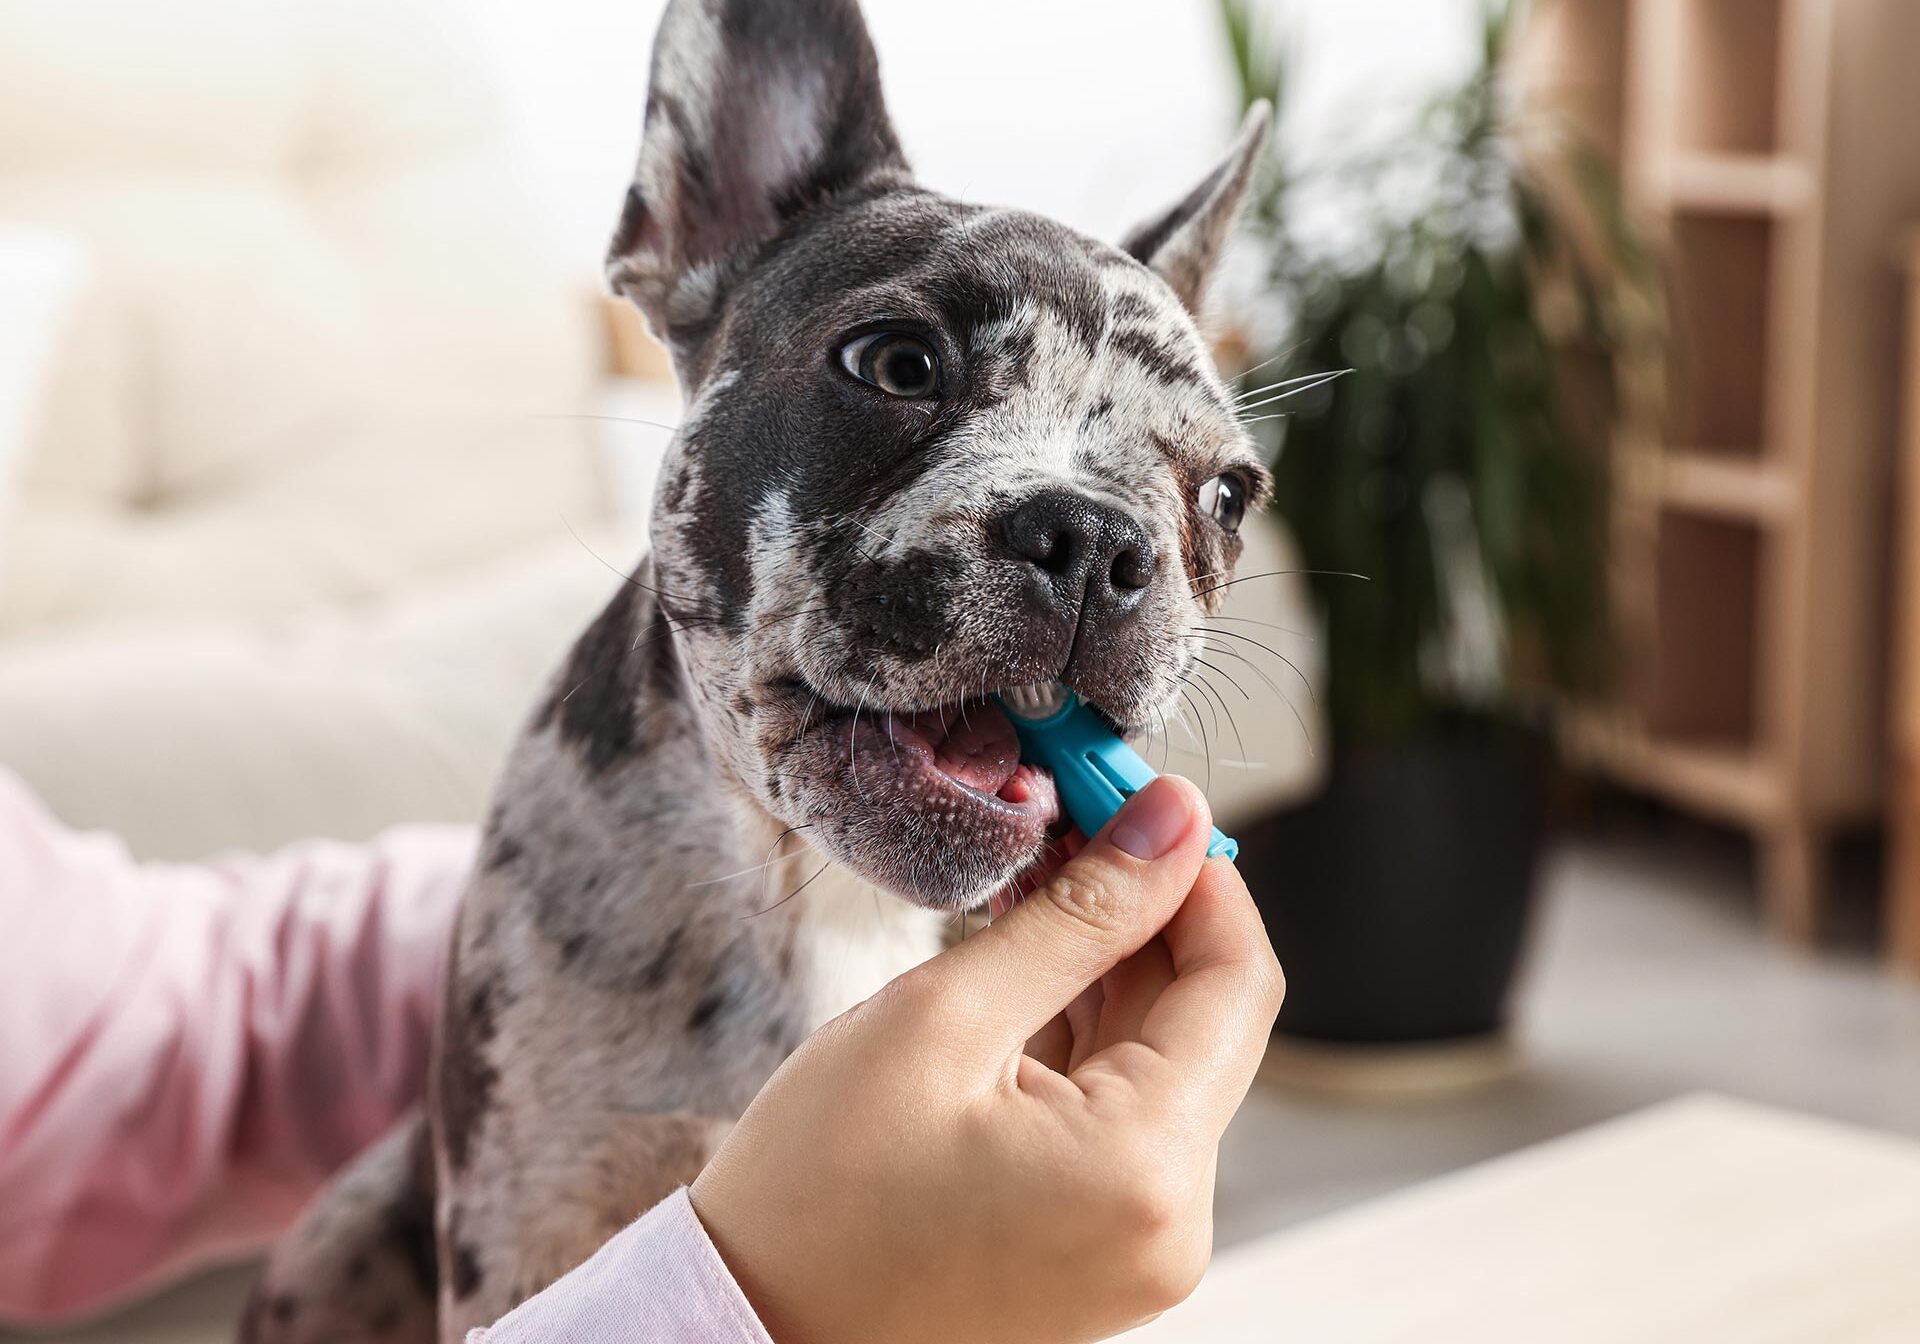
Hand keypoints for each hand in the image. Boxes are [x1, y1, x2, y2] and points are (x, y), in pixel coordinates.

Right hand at [691, 776, 1284, 1343]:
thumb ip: (1079, 914)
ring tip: (1035, 884)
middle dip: (1149, 911)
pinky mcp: (1104, 1249)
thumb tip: (1172, 818)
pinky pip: (1126, 1117)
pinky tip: (1029, 969)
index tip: (1138, 797)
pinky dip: (1088, 1037)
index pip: (1238, 981)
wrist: (750, 1329)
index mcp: (1146, 1168)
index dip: (1196, 873)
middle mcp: (1174, 1223)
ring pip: (1164, 1063)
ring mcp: (1142, 1246)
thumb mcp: (945, 1017)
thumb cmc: (817, 1191)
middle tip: (1076, 819)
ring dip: (1112, 968)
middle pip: (1208, 1021)